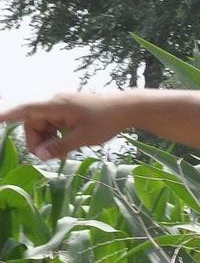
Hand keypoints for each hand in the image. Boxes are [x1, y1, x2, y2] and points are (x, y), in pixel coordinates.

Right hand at [0, 93, 129, 160]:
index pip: (27, 110)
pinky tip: (66, 148)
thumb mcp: (83, 138)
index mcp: (56, 106)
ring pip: (44, 126)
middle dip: (37, 141)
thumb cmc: (105, 121)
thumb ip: (60, 146)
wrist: (125, 108)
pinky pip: (54, 125)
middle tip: (49, 158)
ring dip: (47, 141)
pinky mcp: (68, 112)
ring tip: (63, 154)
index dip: (10, 115)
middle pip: (34, 123)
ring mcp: (61, 108)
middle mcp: (55, 104)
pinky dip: (55, 137)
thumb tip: (40, 155)